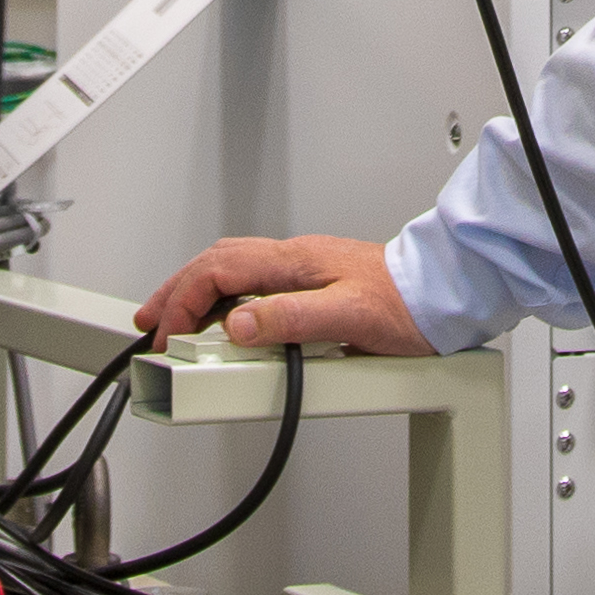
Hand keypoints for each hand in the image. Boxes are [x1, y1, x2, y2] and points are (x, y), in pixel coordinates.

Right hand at [130, 234, 437, 357]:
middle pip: (215, 265)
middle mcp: (294, 261)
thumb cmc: (406, 304)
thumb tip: (239, 323)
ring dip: (197, 297)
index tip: (167, 334)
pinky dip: (225, 304)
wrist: (443, 295)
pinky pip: (254, 289)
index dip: (183, 300)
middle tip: (150, 324)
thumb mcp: (347, 318)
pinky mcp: (313, 289)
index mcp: (295, 261)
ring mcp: (302, 273)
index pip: (218, 271)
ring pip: (232, 274)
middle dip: (175, 292)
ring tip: (175, 325)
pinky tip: (226, 325)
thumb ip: (290, 319)